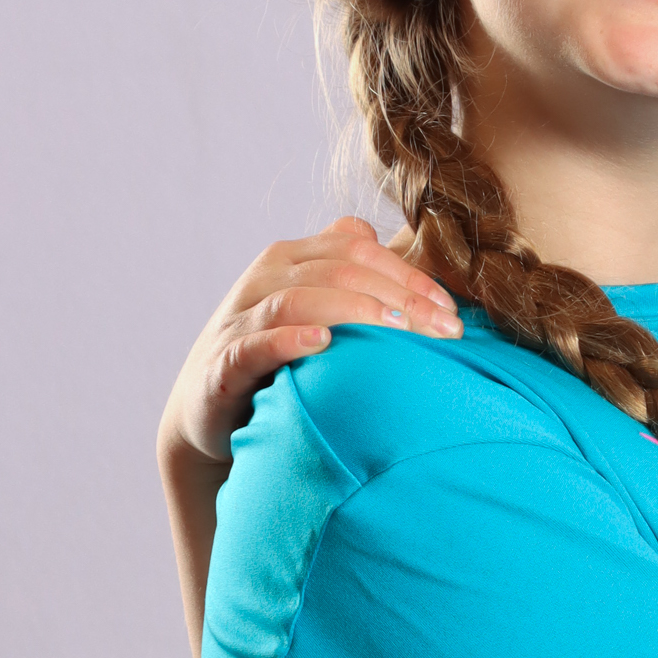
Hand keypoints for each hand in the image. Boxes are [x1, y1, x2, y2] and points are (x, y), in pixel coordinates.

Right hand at [158, 216, 460, 473]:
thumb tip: (404, 251)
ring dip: (354, 310)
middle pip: (339, 270)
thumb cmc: (276, 357)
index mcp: (292, 260)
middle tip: (443, 330)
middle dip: (398, 296)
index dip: (409, 275)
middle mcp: (265, 279)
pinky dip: (288, 339)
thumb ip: (351, 277)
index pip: (358, 249)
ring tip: (396, 328)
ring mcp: (241, 319)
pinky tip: (322, 343)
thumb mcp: (314, 309)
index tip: (451, 312)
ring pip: (299, 297)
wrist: (206, 408)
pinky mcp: (225, 363)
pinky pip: (255, 343)